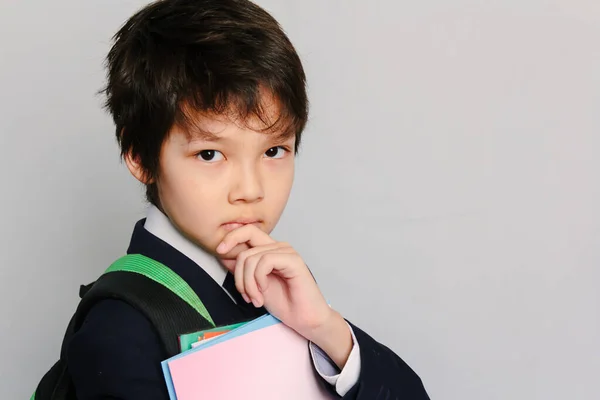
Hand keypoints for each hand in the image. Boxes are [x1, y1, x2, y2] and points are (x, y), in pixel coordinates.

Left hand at [216, 224, 352, 367]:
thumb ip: (241, 269)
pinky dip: (258, 280)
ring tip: (255, 299)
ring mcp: (287, 252)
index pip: (247, 231)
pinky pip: (265, 262)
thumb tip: (223, 255)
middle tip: (245, 294)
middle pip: (245, 245)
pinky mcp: (293, 260)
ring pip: (251, 257)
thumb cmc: (285, 303)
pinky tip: (264, 293)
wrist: (305, 319)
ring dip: (248, 283)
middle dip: (238, 274)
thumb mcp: (254, 285)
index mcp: (270, 249)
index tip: (219, 251)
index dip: (231, 237)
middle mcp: (279, 247)